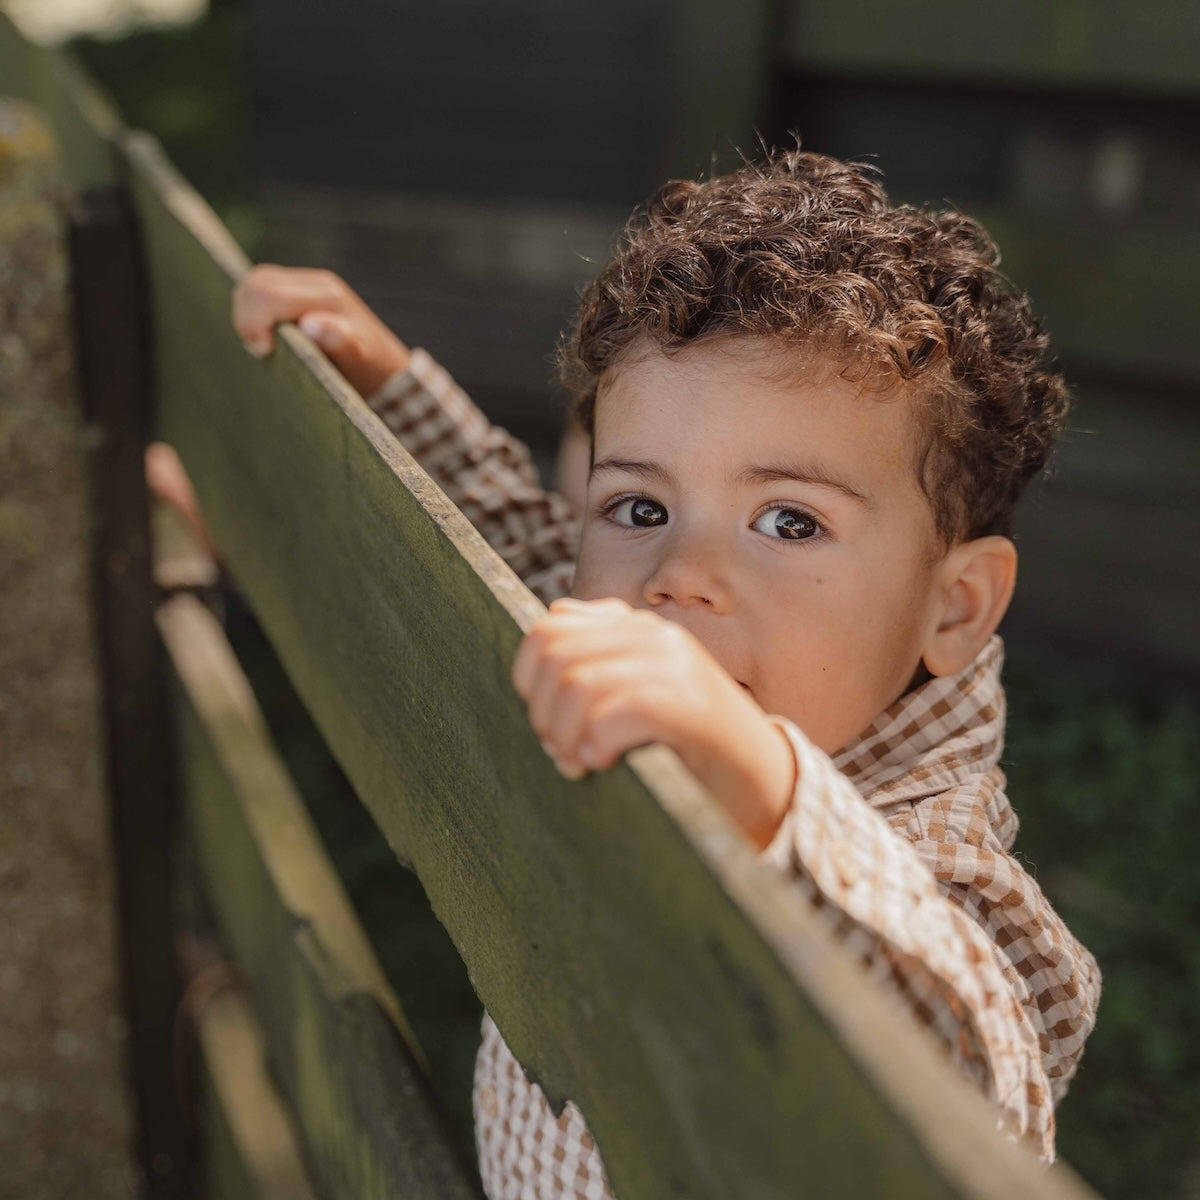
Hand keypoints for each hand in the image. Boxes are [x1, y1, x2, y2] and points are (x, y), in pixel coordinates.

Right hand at [232, 265, 411, 396]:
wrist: (388, 370)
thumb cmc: (371, 373)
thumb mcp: (359, 365)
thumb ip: (339, 342)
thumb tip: (311, 323)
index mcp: (327, 298)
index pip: (268, 294)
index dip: (254, 323)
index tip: (264, 353)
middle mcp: (318, 283)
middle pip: (257, 282)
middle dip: (247, 317)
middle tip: (261, 351)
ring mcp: (310, 284)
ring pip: (257, 282)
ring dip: (248, 313)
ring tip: (264, 344)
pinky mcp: (303, 292)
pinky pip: (265, 290)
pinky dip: (255, 311)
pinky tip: (268, 335)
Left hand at [512, 598, 795, 848]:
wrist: (765, 785)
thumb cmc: (687, 748)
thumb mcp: (639, 692)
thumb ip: (598, 661)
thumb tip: (547, 637)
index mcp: (637, 627)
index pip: (548, 628)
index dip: (530, 680)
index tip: (551, 722)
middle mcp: (655, 634)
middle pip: (554, 656)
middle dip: (544, 712)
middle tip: (562, 751)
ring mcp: (675, 665)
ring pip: (576, 685)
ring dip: (565, 735)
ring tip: (580, 763)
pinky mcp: (688, 706)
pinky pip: (611, 715)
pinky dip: (595, 746)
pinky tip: (605, 763)